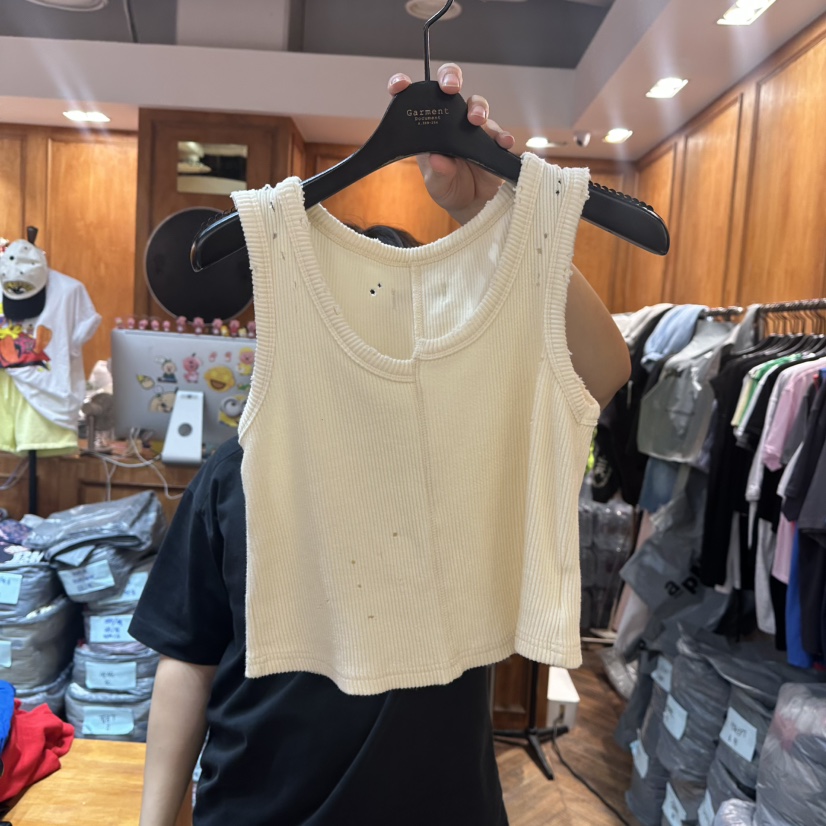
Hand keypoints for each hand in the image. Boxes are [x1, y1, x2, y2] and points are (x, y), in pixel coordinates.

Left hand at [387, 63, 515, 225]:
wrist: (472, 203)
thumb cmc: (448, 188)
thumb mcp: (437, 185)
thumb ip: (437, 173)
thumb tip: (438, 159)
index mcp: (427, 127)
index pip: (413, 99)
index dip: (404, 86)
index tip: (402, 85)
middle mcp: (449, 120)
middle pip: (449, 87)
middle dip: (450, 79)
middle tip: (450, 88)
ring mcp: (471, 126)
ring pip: (476, 104)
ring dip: (478, 108)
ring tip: (477, 121)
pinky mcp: (491, 138)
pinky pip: (498, 131)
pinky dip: (502, 135)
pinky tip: (503, 142)